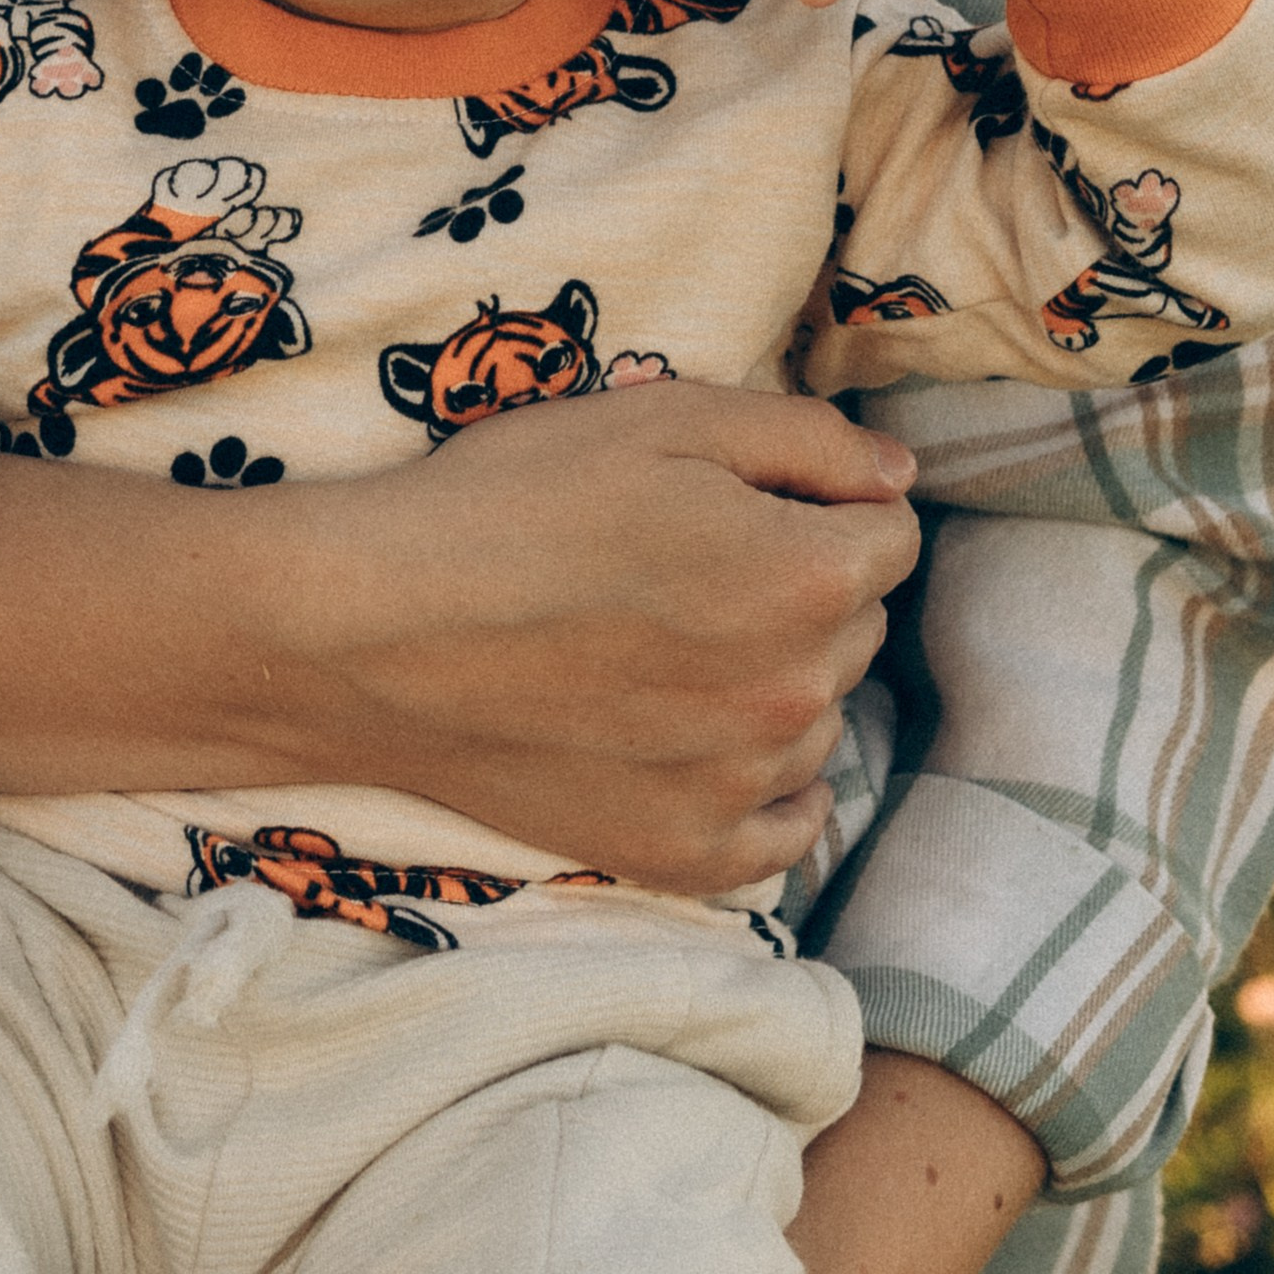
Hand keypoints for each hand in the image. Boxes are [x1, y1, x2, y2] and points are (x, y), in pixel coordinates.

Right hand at [282, 383, 920, 885]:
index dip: (821, 500)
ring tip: (665, 640)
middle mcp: (794, 695)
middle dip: (801, 584)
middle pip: (856, 624)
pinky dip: (763, 785)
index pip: (890, 531)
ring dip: (775, 678)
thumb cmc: (514, 502)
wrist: (374, 630)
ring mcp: (739, 788)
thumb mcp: (662, 419)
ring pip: (818, 718)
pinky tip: (703, 739)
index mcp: (805, 578)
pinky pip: (784, 829)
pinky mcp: (683, 854)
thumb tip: (899, 478)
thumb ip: (807, 440)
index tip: (740, 496)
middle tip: (687, 559)